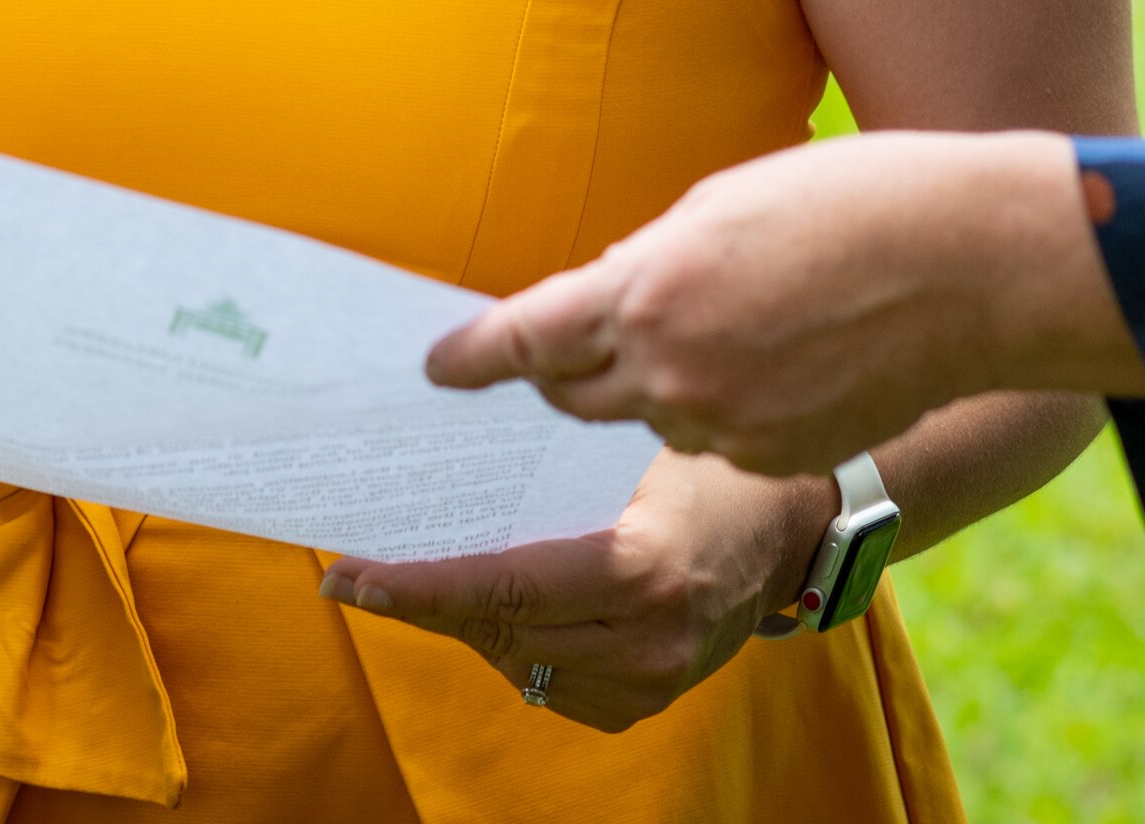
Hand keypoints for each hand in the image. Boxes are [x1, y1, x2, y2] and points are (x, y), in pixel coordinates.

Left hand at [321, 451, 821, 730]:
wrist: (796, 527)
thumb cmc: (713, 464)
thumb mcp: (639, 445)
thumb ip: (549, 462)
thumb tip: (443, 441)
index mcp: (644, 573)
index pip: (503, 587)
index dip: (417, 587)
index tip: (348, 577)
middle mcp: (648, 644)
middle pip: (498, 628)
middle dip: (418, 601)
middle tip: (350, 575)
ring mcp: (649, 684)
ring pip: (516, 658)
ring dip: (464, 620)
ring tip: (416, 577)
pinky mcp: (643, 703)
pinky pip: (548, 679)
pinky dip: (511, 641)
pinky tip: (492, 602)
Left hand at [422, 132, 1139, 476]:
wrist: (974, 265)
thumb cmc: (851, 202)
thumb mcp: (724, 205)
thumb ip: (654, 265)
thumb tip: (615, 300)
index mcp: (645, 291)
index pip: (524, 338)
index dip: (472, 356)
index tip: (434, 368)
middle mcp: (670, 372)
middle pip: (571, 395)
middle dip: (562, 373)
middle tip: (572, 344)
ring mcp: (726, 427)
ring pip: (650, 418)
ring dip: (659, 384)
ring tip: (728, 328)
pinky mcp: (778, 461)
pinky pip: (720, 443)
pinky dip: (728, 410)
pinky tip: (784, 363)